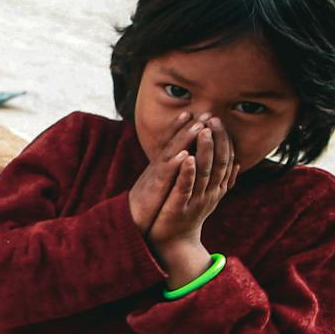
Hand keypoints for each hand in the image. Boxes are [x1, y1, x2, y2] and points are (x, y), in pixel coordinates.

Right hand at [128, 111, 200, 234]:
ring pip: (171, 153)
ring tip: (198, 125)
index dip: (182, 127)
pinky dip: (175, 165)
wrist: (131, 221)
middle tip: (203, 113)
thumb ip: (168, 170)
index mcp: (161, 165)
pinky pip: (165, 176)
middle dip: (188, 126)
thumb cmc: (148, 202)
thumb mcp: (160, 182)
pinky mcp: (154, 190)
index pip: (172, 142)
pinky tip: (185, 155)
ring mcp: (155, 176)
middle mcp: (157, 166)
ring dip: (184, 138)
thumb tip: (180, 158)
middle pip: (173, 142)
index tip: (194, 113)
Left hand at [146, 115, 236, 277]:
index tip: (219, 121)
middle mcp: (210, 193)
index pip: (227, 159)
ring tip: (203, 131)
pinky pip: (185, 187)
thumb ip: (222, 180)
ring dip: (205, 150)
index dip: (225, 140)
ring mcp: (196, 200)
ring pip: (204, 172)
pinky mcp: (179, 206)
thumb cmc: (188, 215)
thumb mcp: (208, 196)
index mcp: (216, 188)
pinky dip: (187, 172)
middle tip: (214, 120)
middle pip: (220, 162)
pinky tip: (187, 157)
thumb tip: (236, 164)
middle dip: (217, 139)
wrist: (173, 242)